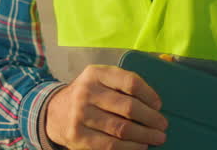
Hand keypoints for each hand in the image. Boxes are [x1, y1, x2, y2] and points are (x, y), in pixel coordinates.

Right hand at [44, 64, 168, 148]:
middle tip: (162, 125)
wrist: (54, 111)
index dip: (149, 94)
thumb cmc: (88, 95)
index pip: (129, 82)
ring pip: (121, 128)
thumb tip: (154, 103)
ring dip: (144, 135)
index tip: (158, 104)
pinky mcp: (78, 137)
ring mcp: (80, 115)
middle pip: (128, 107)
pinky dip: (130, 148)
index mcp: (96, 73)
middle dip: (151, 118)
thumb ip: (122, 84)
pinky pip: (110, 145)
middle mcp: (86, 92)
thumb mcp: (99, 80)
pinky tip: (140, 146)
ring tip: (156, 137)